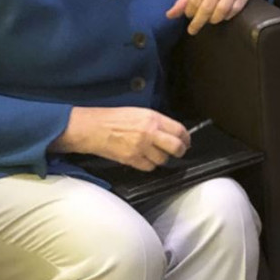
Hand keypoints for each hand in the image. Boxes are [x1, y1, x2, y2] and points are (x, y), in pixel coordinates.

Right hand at [55, 107, 188, 171]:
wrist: (93, 128)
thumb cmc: (112, 118)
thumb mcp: (138, 113)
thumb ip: (156, 122)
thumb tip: (170, 132)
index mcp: (152, 118)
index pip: (179, 130)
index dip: (185, 138)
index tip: (185, 141)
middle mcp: (149, 132)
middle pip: (176, 147)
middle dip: (179, 151)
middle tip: (177, 151)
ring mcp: (141, 147)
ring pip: (163, 159)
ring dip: (161, 158)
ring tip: (153, 153)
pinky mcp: (132, 159)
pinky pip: (149, 167)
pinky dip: (148, 165)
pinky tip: (143, 158)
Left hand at [165, 0, 257, 34]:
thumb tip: (170, 14)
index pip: (195, 0)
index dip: (189, 11)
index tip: (188, 14)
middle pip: (207, 7)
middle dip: (198, 21)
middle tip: (192, 29)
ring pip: (221, 11)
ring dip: (212, 19)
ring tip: (208, 20)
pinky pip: (233, 11)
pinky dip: (225, 16)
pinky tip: (220, 16)